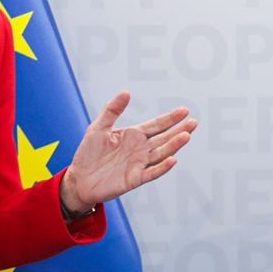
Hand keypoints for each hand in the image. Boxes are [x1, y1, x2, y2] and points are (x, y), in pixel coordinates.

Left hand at [61, 91, 194, 213]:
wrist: (79, 179)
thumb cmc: (88, 153)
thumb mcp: (98, 127)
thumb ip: (112, 110)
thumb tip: (126, 92)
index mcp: (134, 135)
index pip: (157, 125)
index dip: (170, 118)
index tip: (184, 110)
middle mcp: (141, 149)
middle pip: (164, 138)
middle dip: (179, 130)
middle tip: (193, 122)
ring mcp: (139, 164)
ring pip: (161, 154)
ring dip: (174, 145)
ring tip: (186, 135)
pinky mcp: (135, 179)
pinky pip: (152, 172)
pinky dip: (163, 167)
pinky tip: (173, 159)